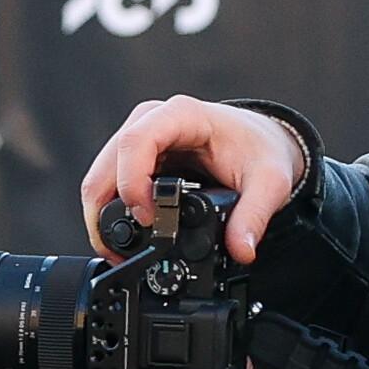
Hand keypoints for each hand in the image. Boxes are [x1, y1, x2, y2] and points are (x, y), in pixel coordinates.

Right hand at [79, 99, 304, 263]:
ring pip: (99, 177)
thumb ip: (255, 216)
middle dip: (104, 213)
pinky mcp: (133, 157)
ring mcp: (138, 137)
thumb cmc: (258, 148)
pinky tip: (123, 237)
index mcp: (181, 116)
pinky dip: (107, 213)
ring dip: (100, 217)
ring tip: (119, 252)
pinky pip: (107, 184)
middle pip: (107, 165)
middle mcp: (151, 120)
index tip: (146, 218)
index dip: (131, 183)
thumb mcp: (269, 181)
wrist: (258, 139)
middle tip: (121, 252)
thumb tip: (241, 249)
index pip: (136, 142)